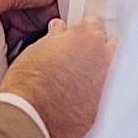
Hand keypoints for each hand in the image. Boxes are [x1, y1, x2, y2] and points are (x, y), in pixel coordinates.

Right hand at [0, 16, 116, 137]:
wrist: (28, 114)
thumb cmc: (29, 79)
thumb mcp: (37, 47)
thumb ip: (55, 37)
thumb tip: (59, 31)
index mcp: (88, 39)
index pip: (95, 23)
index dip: (82, 28)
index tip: (74, 34)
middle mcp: (103, 60)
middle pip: (109, 45)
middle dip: (95, 46)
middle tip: (75, 53)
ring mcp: (105, 86)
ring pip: (106, 72)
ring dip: (94, 71)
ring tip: (70, 78)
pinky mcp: (100, 109)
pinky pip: (98, 97)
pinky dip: (87, 96)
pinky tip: (69, 99)